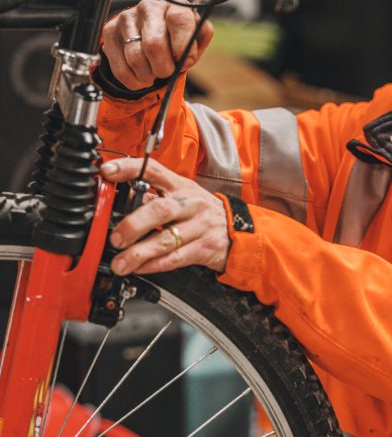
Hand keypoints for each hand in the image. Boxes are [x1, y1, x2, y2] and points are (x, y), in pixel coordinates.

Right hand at [101, 0, 213, 90]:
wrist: (152, 41)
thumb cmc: (177, 41)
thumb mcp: (196, 39)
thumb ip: (200, 39)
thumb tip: (188, 53)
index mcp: (174, 5)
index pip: (179, 19)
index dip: (182, 46)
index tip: (184, 60)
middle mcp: (148, 7)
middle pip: (154, 44)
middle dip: (164, 68)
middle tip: (167, 72)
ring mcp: (126, 18)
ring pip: (135, 58)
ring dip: (148, 76)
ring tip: (154, 74)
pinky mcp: (110, 31)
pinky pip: (120, 67)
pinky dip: (134, 81)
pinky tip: (141, 77)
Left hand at [101, 158, 228, 274]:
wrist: (240, 232)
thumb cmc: (202, 214)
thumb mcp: (182, 197)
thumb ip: (153, 198)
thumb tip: (119, 200)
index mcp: (180, 186)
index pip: (153, 170)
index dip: (129, 169)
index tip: (107, 172)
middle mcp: (191, 203)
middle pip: (160, 210)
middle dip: (133, 225)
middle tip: (115, 238)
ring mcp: (200, 226)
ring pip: (166, 239)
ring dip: (139, 253)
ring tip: (121, 262)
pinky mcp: (205, 248)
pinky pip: (175, 258)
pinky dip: (154, 265)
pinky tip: (139, 268)